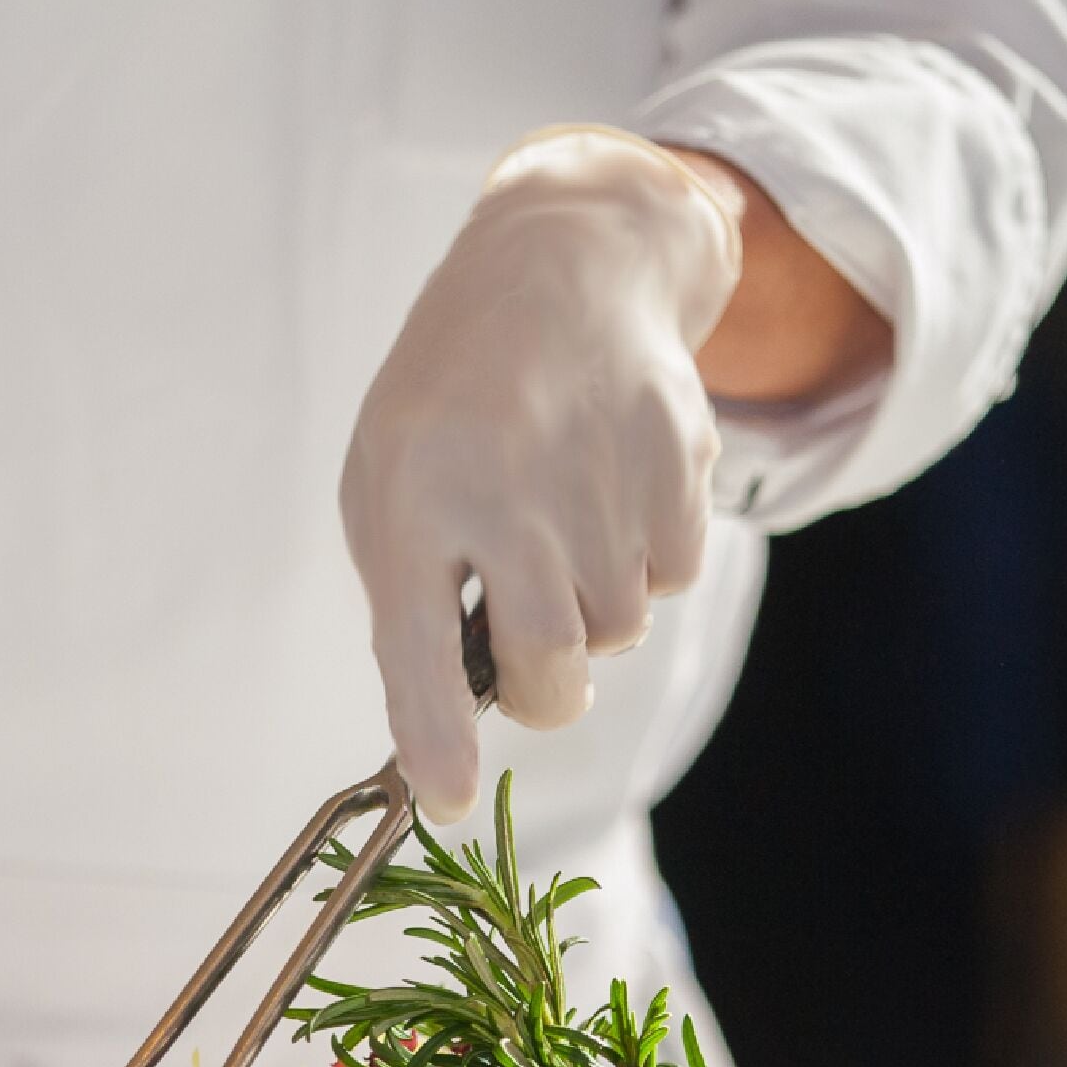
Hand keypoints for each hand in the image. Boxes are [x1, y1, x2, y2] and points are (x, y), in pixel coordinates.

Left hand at [342, 126, 741, 817]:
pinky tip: (609, 491)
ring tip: (559, 524)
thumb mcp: (389, 481)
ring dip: (591, 611)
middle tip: (524, 643)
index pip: (421, 653)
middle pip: (549, 674)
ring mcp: (601, 476)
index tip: (445, 799)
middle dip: (540, 687)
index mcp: (414, 497)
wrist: (563, 267)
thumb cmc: (454, 403)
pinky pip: (672, 579)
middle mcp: (508, 490)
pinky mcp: (677, 462)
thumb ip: (409, 599)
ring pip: (617, 634)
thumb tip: (447, 732)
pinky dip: (644, 561)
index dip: (436, 741)